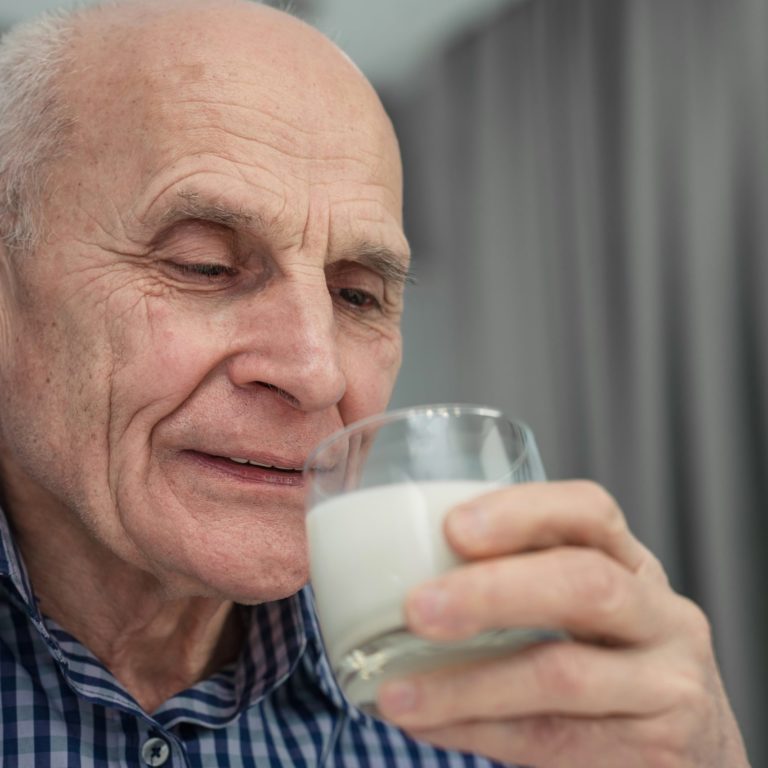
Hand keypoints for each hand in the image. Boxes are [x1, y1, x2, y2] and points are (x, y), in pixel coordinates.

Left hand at [376, 481, 749, 767]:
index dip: (522, 511)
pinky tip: (429, 724)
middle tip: (418, 608)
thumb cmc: (609, 667)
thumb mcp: (584, 615)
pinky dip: (478, 731)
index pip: (589, 512)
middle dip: (492, 592)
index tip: (453, 527)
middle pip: (585, 584)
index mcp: (632, 564)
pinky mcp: (656, 754)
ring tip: (397, 692)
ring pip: (563, 674)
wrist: (695, 758)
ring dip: (466, 682)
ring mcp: (668, 687)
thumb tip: (393, 582)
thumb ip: (520, 588)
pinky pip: (553, 741)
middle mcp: (661, 615)